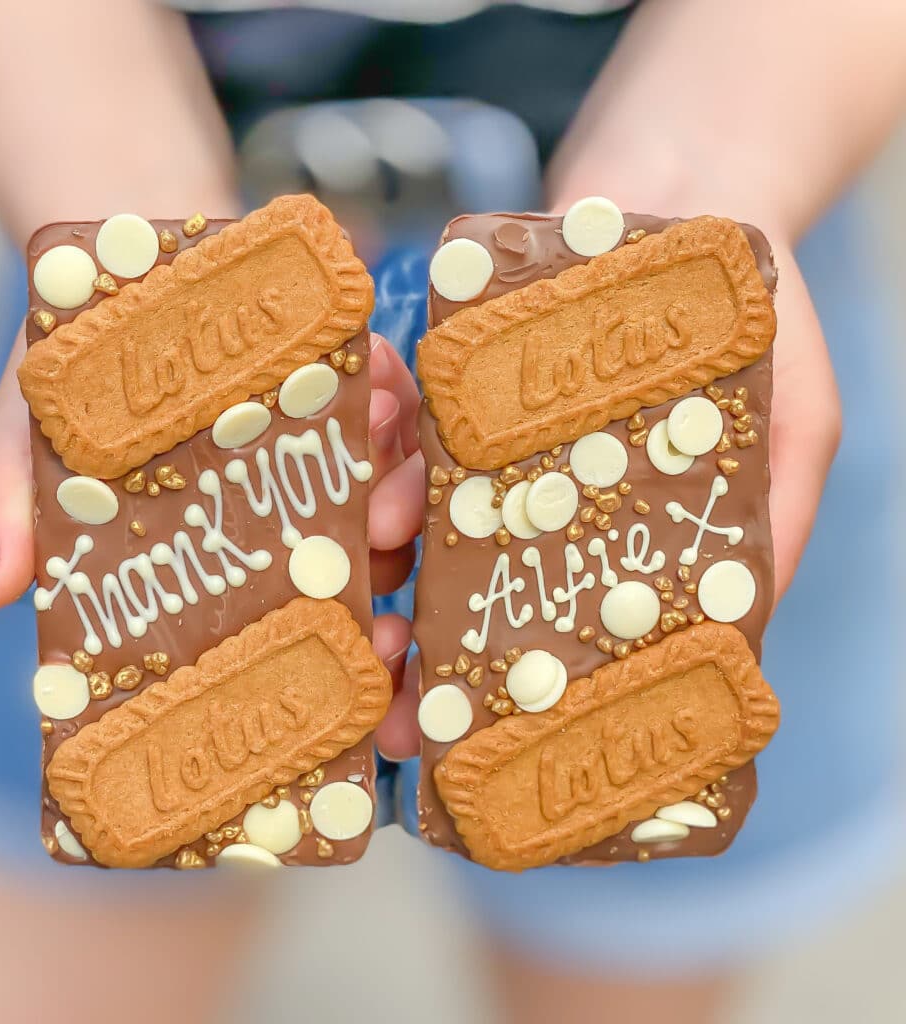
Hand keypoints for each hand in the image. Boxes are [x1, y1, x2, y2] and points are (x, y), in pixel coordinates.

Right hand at [0, 330, 422, 687]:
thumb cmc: (81, 380)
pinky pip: (394, 400)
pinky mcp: (350, 377)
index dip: (340, 658)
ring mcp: (334, 446)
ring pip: (395, 494)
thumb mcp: (31, 445)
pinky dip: (392, 405)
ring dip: (400, 500)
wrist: (117, 272)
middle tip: (381, 610)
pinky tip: (375, 402)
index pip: (297, 622)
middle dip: (387, 594)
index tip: (357, 673)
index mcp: (237, 553)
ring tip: (377, 499)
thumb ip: (12, 510)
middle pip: (368, 568)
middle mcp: (297, 510)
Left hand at [375, 232, 841, 760]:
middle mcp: (542, 504)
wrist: (687, 184)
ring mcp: (492, 448)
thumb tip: (749, 633)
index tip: (460, 734)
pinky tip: (382, 460)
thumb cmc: (756, 313)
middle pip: (471, 591)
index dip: (509, 692)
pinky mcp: (458, 385)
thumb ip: (778, 519)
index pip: (555, 633)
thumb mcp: (798, 420)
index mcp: (611, 537)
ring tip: (378, 558)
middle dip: (419, 641)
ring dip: (392, 539)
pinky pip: (411, 422)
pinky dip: (390, 438)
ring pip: (427, 515)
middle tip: (388, 681)